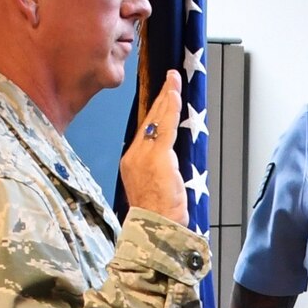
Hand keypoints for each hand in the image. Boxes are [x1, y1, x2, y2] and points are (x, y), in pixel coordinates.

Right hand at [118, 70, 187, 222]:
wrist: (155, 229)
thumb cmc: (160, 216)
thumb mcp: (157, 188)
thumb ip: (162, 171)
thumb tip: (172, 161)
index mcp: (132, 162)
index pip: (145, 131)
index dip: (154, 112)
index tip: (161, 97)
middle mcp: (134, 155)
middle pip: (148, 120)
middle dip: (160, 97)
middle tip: (169, 78)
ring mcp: (144, 155)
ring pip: (157, 119)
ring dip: (167, 97)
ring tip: (174, 79)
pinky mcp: (157, 157)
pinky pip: (165, 127)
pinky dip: (170, 109)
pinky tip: (174, 94)